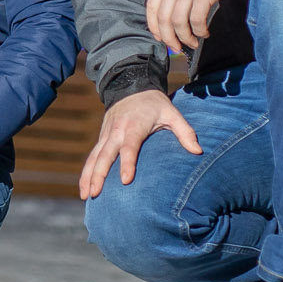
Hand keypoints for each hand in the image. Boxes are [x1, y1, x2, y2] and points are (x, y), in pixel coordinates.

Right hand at [78, 89, 201, 199]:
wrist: (131, 86)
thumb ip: (185, 132)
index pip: (129, 147)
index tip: (125, 181)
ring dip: (88, 176)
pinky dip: (86, 171)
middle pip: (105, 155)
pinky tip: (84, 187)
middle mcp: (116, 131)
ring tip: (85, 196)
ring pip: (94, 157)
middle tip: (95, 194)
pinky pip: (92, 156)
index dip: (127, 163)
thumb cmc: (154, 104)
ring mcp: (107, 134)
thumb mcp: (172, 113)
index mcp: (134, 126)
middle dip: (98, 174)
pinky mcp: (102, 138)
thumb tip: (198, 151)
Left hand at [146, 0, 225, 54]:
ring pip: (178, 21)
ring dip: (184, 37)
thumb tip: (170, 17)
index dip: (153, 25)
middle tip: (175, 47)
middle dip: (168, 37)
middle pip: (164, 17)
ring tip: (192, 42)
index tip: (159, 37)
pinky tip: (204, 33)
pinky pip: (196, 19)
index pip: (152, 6)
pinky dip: (199, 30)